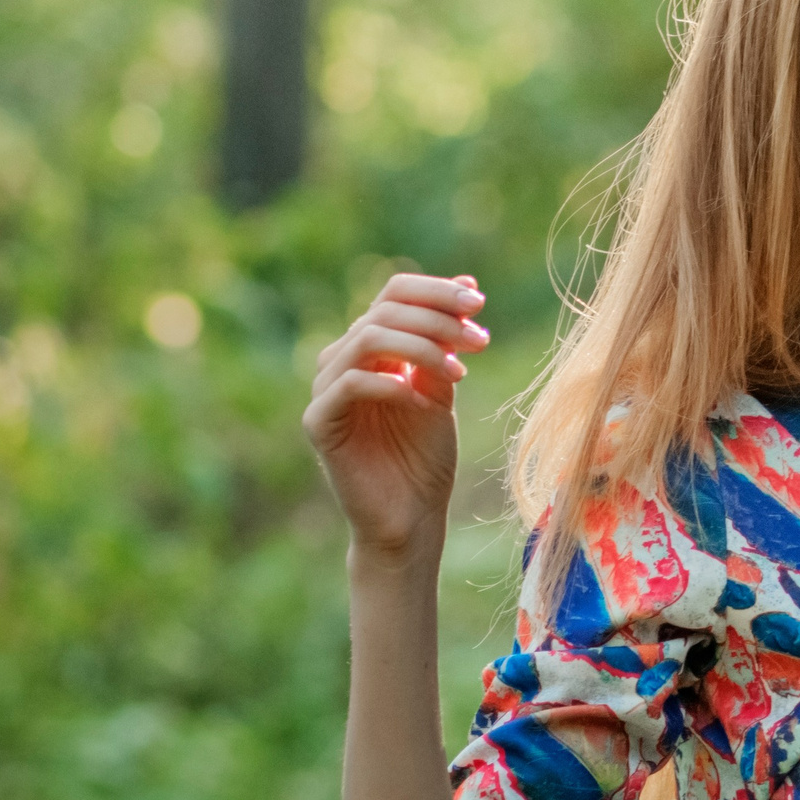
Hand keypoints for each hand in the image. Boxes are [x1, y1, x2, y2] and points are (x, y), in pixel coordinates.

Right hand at [301, 271, 491, 560]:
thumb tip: (467, 283)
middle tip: (480, 340)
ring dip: (422, 347)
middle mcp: (342, 360)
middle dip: (438, 319)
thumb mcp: (443, 387)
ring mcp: (326, 390)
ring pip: (368, 339)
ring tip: (460, 371)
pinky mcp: (318, 422)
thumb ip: (446, 340)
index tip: (479, 303)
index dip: (436, 291)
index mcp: (371, 347)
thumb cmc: (425, 455)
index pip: (394, 293)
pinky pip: (350, 384)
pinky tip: (422, 400)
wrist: (412, 517)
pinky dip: (391, 383)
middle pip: (384, 311)